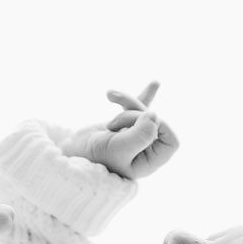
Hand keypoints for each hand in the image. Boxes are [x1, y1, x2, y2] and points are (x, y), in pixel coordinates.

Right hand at [59, 81, 178, 178]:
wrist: (71, 152)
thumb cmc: (94, 157)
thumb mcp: (117, 148)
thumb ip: (140, 135)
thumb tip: (156, 115)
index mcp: (149, 160)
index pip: (171, 141)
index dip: (162, 126)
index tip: (143, 122)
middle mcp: (145, 148)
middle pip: (155, 120)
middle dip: (134, 114)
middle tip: (112, 126)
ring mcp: (135, 135)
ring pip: (142, 110)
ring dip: (126, 102)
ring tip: (110, 97)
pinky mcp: (124, 123)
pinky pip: (138, 105)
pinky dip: (143, 94)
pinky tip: (155, 83)